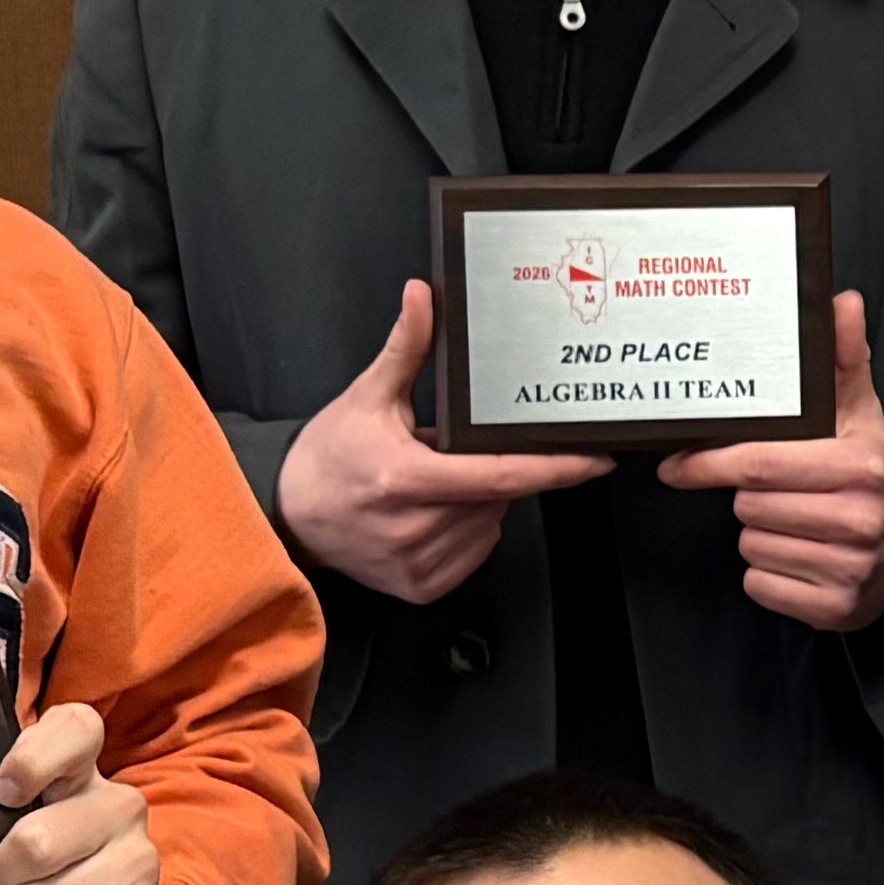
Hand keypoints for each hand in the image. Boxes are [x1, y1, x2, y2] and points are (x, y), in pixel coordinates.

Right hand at [275, 280, 613, 601]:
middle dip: (493, 471)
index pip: (501, 475)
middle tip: (451, 456)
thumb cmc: (327, 458)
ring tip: (432, 485)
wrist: (289, 517)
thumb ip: (406, 348)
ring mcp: (418, 563)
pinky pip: (475, 552)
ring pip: (490, 524)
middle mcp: (413, 527)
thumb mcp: (367, 397)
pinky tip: (433, 513)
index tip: (594, 460)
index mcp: (404, 478)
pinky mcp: (420, 587)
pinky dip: (468, 529)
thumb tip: (424, 297)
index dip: (555, 468)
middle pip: (499, 497)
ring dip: (480, 502)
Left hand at [660, 292, 883, 630]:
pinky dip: (768, 572)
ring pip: (752, 545)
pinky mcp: (834, 608)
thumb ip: (845, 360)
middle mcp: (859, 520)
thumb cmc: (871, 476)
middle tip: (773, 491)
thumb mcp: (861, 417)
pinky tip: (798, 555)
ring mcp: (849, 570)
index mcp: (861, 468)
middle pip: (750, 506)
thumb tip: (844, 302)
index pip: (759, 465)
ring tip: (793, 522)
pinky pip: (761, 584)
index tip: (678, 464)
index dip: (710, 464)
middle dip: (748, 498)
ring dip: (759, 533)